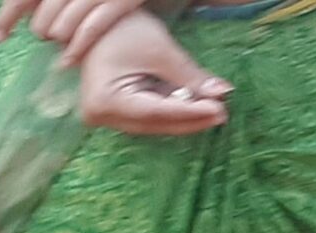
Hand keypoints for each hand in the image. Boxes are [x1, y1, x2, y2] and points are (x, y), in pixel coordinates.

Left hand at [0, 0, 150, 64]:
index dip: (7, 16)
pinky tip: (67, 60)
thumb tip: (5, 25)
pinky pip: (92, 28)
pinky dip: (77, 46)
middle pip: (46, 9)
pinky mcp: (124, 1)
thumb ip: (40, 4)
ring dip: (57, 36)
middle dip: (41, 26)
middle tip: (46, 34)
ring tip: (59, 38)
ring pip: (65, 22)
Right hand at [78, 11, 230, 135]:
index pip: (154, 113)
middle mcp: (100, 115)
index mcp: (105, 100)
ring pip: (151, 123)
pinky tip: (194, 105)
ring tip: (213, 109)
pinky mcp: (113, 110)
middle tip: (221, 114)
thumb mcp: (160, 51)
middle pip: (153, 124)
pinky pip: (146, 115)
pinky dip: (170, 110)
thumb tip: (222, 93)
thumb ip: (189, 76)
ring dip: (182, 117)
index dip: (189, 113)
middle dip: (189, 119)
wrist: (94, 25)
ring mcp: (105, 115)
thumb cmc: (122, 30)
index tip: (219, 111)